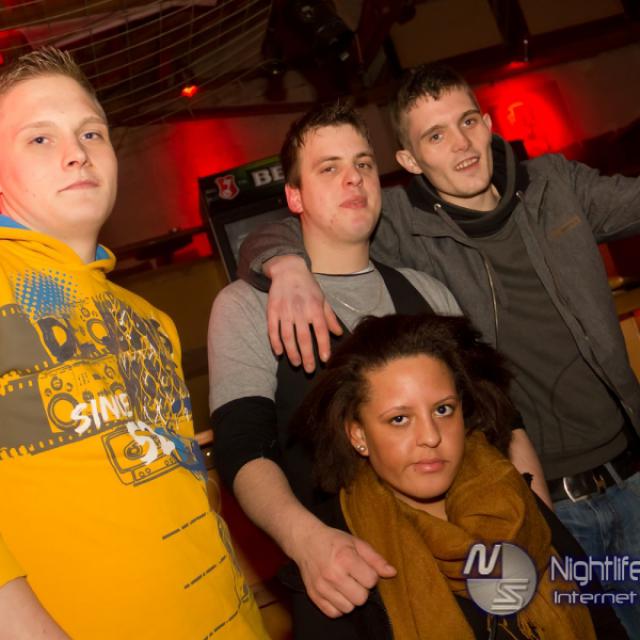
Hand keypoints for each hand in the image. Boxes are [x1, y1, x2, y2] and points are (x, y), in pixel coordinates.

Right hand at [265, 255, 342, 371]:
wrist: (288, 270)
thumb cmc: (308, 286)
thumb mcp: (323, 299)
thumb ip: (330, 317)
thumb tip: (338, 333)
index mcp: (314, 308)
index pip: (320, 331)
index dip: (323, 346)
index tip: (324, 359)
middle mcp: (300, 311)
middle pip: (303, 338)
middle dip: (307, 356)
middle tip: (309, 369)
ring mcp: (284, 311)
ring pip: (287, 337)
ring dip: (292, 353)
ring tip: (296, 364)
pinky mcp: (272, 311)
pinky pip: (272, 330)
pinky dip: (275, 343)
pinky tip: (280, 353)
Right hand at [289, 520, 395, 617]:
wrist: (306, 541)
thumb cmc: (333, 541)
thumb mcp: (356, 543)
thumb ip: (375, 559)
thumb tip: (392, 573)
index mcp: (345, 558)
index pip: (371, 581)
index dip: (371, 575)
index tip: (363, 569)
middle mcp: (333, 574)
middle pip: (361, 598)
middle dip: (362, 589)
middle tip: (355, 578)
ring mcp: (322, 587)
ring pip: (348, 608)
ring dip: (350, 599)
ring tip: (346, 585)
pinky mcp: (314, 596)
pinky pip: (334, 613)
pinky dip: (338, 606)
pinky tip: (338, 593)